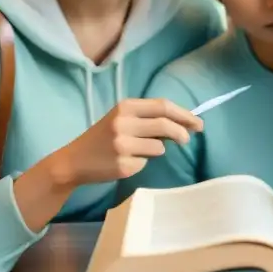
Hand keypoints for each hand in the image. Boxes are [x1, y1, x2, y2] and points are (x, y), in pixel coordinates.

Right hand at [62, 98, 202, 183]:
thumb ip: (148, 118)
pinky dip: (143, 162)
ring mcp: (123, 145)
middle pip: (166, 125)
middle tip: (188, 139)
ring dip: (158, 149)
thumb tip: (184, 123)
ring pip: (159, 147)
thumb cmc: (103, 137)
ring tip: (141, 150)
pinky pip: (146, 163)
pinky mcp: (123, 165)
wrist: (74, 160)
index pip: (163, 106)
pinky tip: (127, 161)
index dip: (184, 114)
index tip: (197, 122)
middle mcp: (124, 123)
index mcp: (125, 106)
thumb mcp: (122, 119)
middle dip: (182, 132)